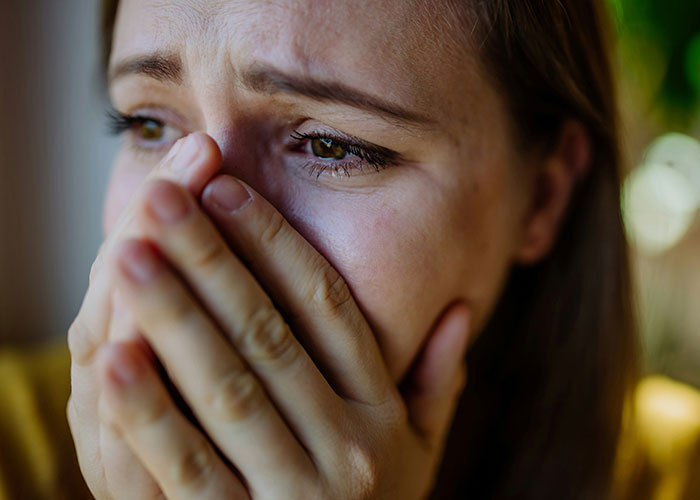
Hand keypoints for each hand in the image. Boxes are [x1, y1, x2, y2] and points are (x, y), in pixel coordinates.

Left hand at [70, 134, 471, 498]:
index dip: (276, 246)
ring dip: (175, 316)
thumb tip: (460, 310)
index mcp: (382, 417)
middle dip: (210, 260)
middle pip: (268, 336)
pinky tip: (112, 354)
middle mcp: (344, 449)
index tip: (228, 191)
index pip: (328, 310)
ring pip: (227, 389)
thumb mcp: (421, 456)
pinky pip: (187, 470)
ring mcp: (292, 495)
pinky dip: (149, 413)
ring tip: (129, 250)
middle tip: (163, 195)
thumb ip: (438, 384)